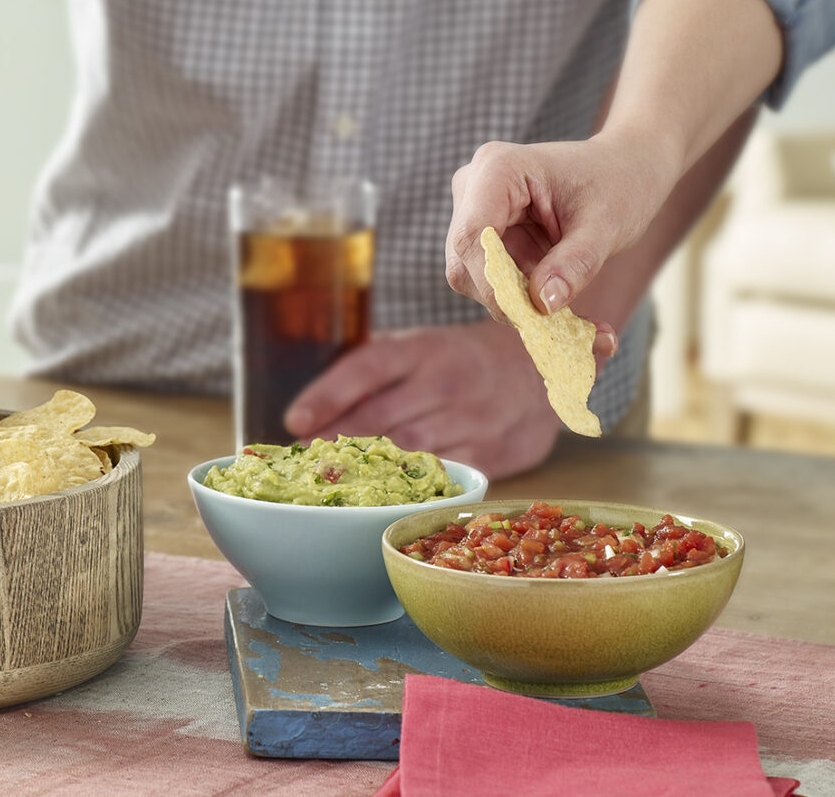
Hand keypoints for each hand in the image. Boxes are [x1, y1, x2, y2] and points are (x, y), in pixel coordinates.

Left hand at [282, 322, 586, 477]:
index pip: (367, 368)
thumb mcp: (420, 346)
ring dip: (368, 465)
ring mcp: (473, 419)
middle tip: (304, 458)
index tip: (293, 421)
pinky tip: (388, 488)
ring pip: (407, 450)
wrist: (541, 366)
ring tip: (335, 474)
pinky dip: (410, 483)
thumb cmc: (460, 359)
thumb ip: (374, 368)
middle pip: (379, 417)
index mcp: (424, 348)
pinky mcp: (492, 453)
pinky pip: (440, 474)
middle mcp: (448, 382)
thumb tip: (313, 405)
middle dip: (336, 440)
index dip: (327, 394)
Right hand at [445, 137, 679, 332]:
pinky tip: (564, 308)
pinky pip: (491, 277)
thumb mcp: (605, 226)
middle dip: (507, 297)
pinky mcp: (485, 232)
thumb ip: (574, 264)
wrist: (626, 168)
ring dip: (518, 301)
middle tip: (558, 325)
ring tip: (572, 316)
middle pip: (466, 260)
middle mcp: (474, 186)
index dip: (492, 283)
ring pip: (474, 275)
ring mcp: (475, 209)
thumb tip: (543, 305)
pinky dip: (524, 298)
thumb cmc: (618, 184)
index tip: (529, 318)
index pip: (472, 236)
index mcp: (498, 169)